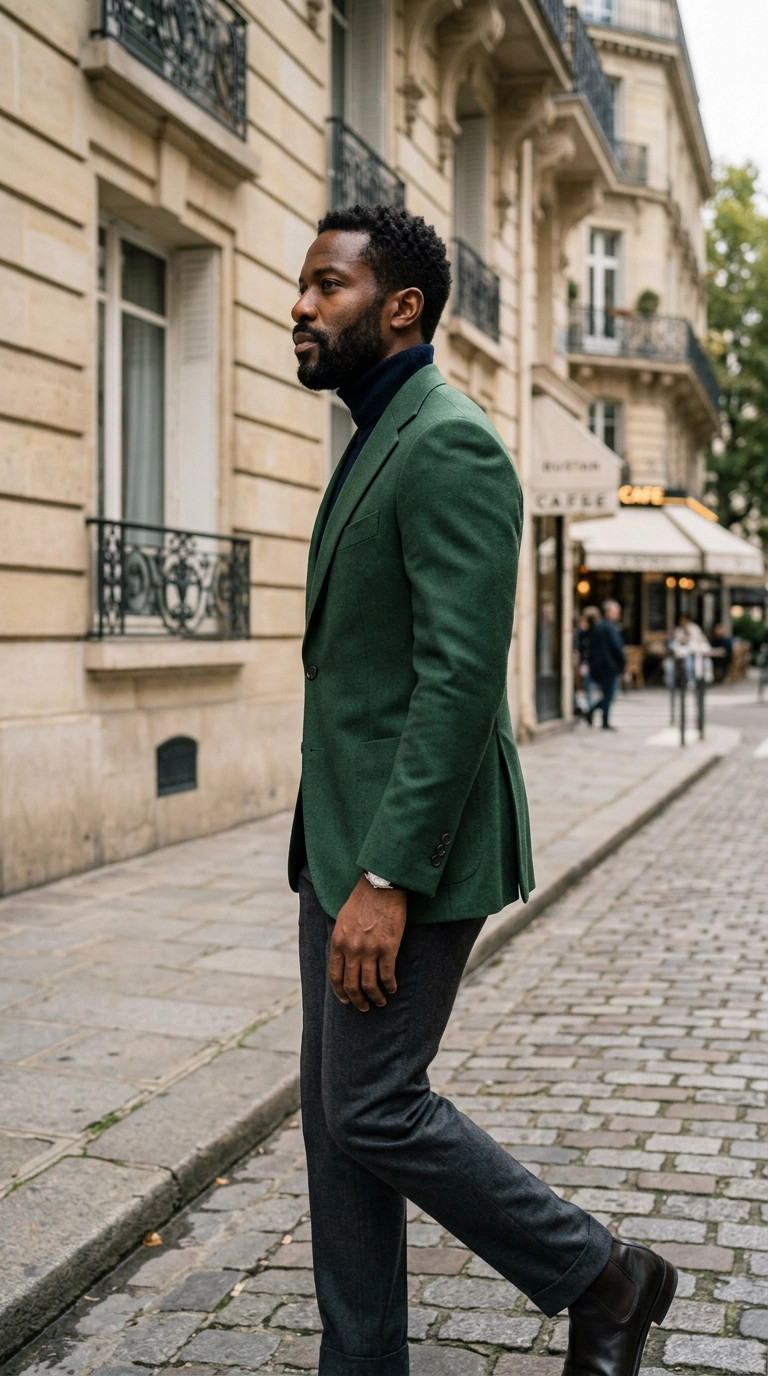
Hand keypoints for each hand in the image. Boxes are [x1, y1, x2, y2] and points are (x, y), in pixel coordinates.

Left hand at [329, 876, 406, 1011]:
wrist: (380, 886)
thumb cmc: (362, 900)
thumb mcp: (343, 920)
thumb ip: (342, 940)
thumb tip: (344, 957)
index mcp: (338, 942)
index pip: (335, 976)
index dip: (340, 992)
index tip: (346, 1000)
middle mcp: (352, 949)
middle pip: (352, 985)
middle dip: (358, 1000)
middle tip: (364, 1007)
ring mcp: (370, 950)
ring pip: (370, 985)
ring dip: (376, 997)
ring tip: (381, 1002)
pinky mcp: (388, 948)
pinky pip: (387, 975)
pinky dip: (390, 985)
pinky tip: (393, 988)